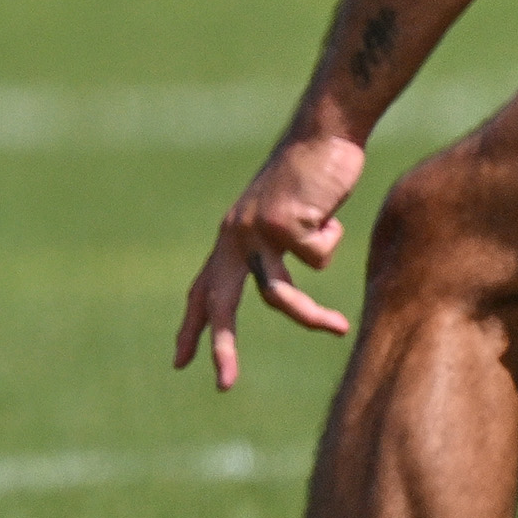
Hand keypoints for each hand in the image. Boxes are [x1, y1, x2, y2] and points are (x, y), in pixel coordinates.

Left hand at [175, 132, 363, 388]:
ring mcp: (256, 229)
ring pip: (280, 295)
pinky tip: (329, 212)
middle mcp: (234, 235)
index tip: (180, 361)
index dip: (192, 325)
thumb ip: (276, 250)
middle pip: (221, 302)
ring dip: (312, 317)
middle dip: (221, 346)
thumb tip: (286, 291)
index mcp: (229, 238)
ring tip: (338, 328)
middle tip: (223, 384)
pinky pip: (318, 256)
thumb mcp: (285, 219)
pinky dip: (332, 237)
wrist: (323, 134)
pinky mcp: (283, 221)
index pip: (203, 289)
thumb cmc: (310, 178)